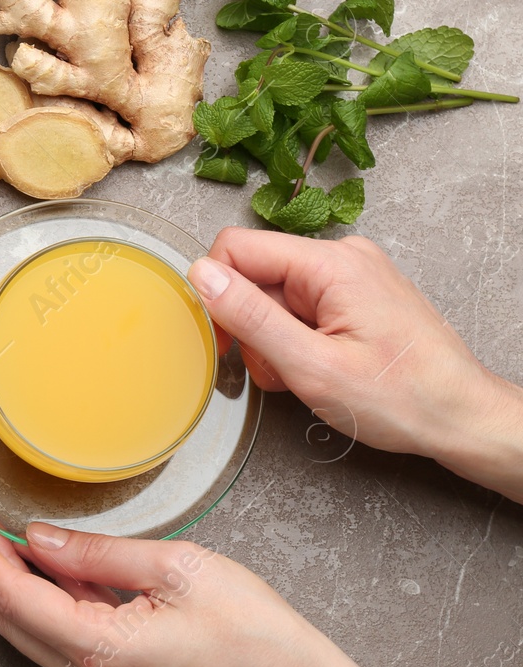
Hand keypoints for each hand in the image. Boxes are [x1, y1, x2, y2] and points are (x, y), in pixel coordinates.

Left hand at [0, 498, 451, 666]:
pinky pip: (57, 636)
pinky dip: (35, 597)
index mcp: (102, 650)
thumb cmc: (258, 635)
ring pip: (27, 628)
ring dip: (0, 579)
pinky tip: (33, 562)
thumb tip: (39, 538)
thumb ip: (98, 554)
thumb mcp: (179, 568)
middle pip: (6, 615)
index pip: (10, 594)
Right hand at [189, 228, 522, 499]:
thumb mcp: (313, 366)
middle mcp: (342, 257)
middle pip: (255, 275)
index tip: (228, 340)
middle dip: (252, 327)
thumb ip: (251, 317)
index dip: (217, 294)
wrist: (464, 419)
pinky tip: (318, 367)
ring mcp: (351, 276)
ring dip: (273, 340)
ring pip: (274, 295)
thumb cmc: (403, 399)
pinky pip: (300, 307)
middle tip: (279, 369)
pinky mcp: (356, 296)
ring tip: (305, 375)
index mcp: (331, 264)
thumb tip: (201, 274)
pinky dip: (296, 340)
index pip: (236, 247)